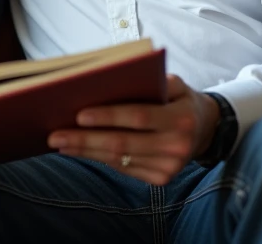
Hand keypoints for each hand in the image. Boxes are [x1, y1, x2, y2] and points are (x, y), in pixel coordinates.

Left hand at [46, 75, 219, 184]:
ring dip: (86, 152)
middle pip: (122, 144)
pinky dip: (99, 159)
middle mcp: (176, 146)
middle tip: (55, 135)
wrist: (206, 129)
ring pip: (119, 159)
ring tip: (59, 143)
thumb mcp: (175, 83)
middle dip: (85, 139)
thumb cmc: (180, 99)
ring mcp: (169, 168)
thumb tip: (108, 81)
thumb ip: (150, 81)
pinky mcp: (161, 179)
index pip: (139, 117)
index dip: (108, 117)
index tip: (79, 115)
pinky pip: (123, 168)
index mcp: (180, 119)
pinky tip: (79, 150)